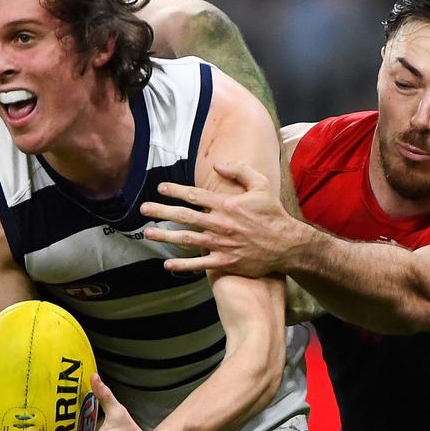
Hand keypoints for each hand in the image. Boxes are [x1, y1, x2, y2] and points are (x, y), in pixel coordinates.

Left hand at [140, 161, 305, 276]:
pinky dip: (183, 265)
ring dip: (165, 236)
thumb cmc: (272, 214)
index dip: (175, 190)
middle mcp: (220, 224)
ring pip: (186, 239)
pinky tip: (167, 265)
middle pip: (184, 216)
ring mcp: (221, 244)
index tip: (160, 188)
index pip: (195, 195)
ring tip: (148, 233)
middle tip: (143, 209)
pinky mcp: (225, 262)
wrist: (286, 245)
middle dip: (161, 211)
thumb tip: (217, 165)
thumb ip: (239, 171)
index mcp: (227, 204)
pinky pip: (199, 264)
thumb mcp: (261, 185)